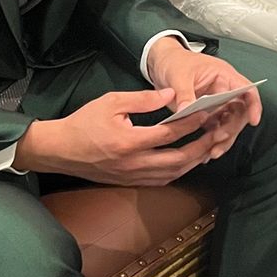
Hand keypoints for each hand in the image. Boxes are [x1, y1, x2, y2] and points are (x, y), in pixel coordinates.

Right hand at [15, 88, 231, 185]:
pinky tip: (187, 161)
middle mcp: (134, 163)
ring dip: (193, 162)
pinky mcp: (130, 182)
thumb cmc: (84, 122)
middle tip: (216, 134)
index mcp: (129, 142)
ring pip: (172, 174)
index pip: (169, 133)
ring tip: (208, 147)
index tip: (206, 112)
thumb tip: (171, 95)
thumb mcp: (111, 102)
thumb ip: (143, 99)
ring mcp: (132, 176)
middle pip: (177, 160)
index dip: (190, 123)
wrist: (59, 150)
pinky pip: (161, 180)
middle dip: (200, 147)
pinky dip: (178, 171)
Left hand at [145, 38, 261, 150]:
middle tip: (218, 140)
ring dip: (223, 140)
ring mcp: (216, 104)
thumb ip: (184, 93)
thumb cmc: (175, 62)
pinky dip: (211, 142)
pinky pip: (214, 130)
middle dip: (232, 129)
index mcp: (223, 76)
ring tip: (211, 153)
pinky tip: (205, 153)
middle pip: (238, 113)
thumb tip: (187, 109)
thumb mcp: (178, 75)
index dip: (253, 105)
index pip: (246, 90)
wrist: (162, 65)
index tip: (253, 120)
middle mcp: (224, 91)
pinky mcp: (206, 115)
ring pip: (228, 125)